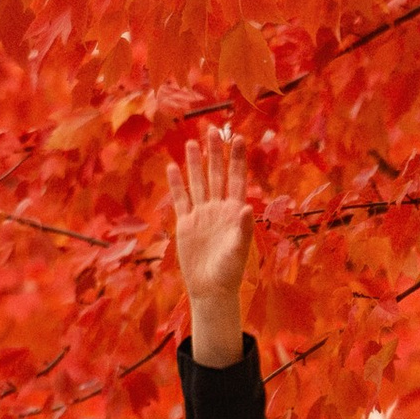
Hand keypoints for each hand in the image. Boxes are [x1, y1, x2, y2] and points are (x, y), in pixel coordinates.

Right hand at [168, 127, 253, 366]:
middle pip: (216, 174)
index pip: (236, 179)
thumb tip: (246, 207)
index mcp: (234, 212)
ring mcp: (202, 214)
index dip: (237, 159)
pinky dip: (177, 184)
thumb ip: (243, 229)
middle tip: (212, 129)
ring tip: (191, 142)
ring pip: (198, 182)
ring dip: (194, 163)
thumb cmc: (229, 272)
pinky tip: (173, 167)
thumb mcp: (239, 251)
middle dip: (215, 153)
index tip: (238, 138)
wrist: (210, 289)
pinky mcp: (186, 224)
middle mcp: (218, 208)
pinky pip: (181, 199)